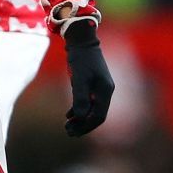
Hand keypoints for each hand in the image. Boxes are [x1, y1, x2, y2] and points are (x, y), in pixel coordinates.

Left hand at [62, 19, 113, 136]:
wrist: (81, 40)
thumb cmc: (80, 58)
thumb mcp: (79, 78)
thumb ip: (80, 97)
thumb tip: (80, 117)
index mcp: (105, 91)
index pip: (99, 116)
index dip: (86, 126)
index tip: (73, 131)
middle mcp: (105, 90)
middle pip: (96, 115)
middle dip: (83, 125)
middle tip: (68, 132)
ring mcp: (99, 87)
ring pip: (92, 109)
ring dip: (80, 119)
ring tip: (67, 126)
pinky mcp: (92, 83)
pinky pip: (88, 102)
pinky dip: (79, 110)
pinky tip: (69, 115)